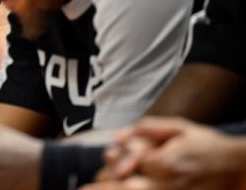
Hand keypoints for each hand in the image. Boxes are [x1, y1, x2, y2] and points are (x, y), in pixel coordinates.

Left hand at [85, 117, 245, 189]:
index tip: (106, 156)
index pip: (128, 164)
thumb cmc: (204, 144)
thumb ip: (146, 129)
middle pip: (126, 188)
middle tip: (81, 189)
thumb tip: (118, 136)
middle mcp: (166, 184)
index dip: (114, 161)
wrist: (234, 169)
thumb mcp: (178, 127)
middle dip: (103, 187)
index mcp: (165, 163)